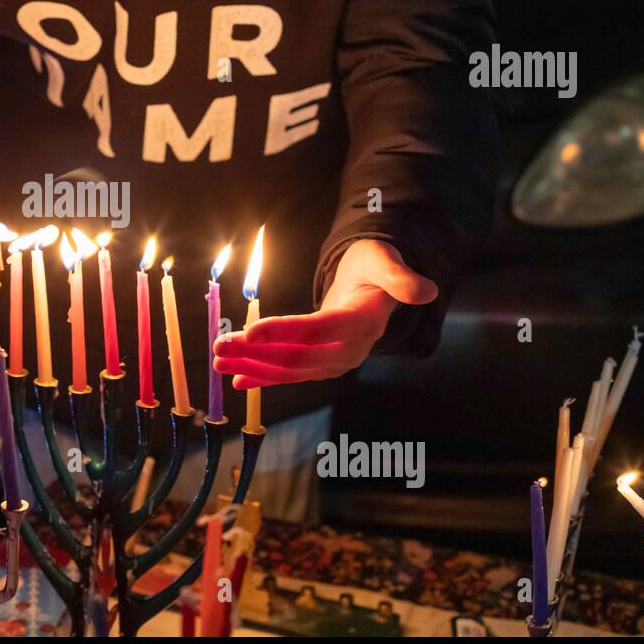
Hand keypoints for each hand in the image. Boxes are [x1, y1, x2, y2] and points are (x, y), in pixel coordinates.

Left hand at [213, 239, 436, 388]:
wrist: (376, 288)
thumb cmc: (375, 267)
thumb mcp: (387, 262)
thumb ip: (401, 277)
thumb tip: (426, 290)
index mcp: (363, 322)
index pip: (319, 329)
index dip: (285, 332)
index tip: (251, 331)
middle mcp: (349, 349)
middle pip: (298, 354)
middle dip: (255, 353)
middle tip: (219, 346)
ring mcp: (335, 362)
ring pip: (289, 368)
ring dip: (251, 366)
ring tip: (218, 362)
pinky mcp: (322, 365)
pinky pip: (290, 374)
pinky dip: (262, 376)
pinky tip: (236, 380)